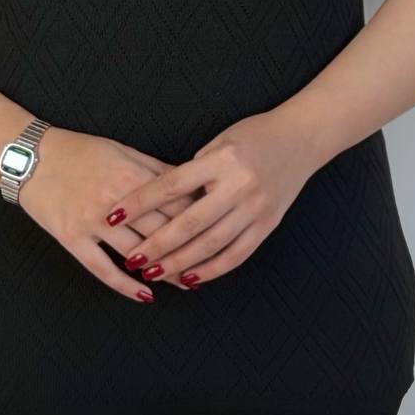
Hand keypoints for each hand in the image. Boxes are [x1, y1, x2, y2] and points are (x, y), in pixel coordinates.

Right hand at [16, 126, 201, 301]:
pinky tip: (145, 295)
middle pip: (161, 231)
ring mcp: (91, 222)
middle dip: (187, 250)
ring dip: (162, 270)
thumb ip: (156, 170)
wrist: (30, 156)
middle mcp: (115, 201)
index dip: (199, 220)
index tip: (216, 233)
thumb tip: (190, 185)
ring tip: (183, 282)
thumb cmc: (79, 151)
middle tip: (208, 264)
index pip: (175, 204)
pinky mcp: (71, 237)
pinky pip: (102, 268)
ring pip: (136, 253)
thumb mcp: (122, 151)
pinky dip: (126, 285)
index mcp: (132, 176)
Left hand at [98, 109, 316, 287]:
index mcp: (221, 160)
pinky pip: (237, 254)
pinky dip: (212, 269)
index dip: (140, 202)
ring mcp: (256, 208)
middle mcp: (239, 186)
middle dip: (157, 244)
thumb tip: (159, 202)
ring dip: (179, 263)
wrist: (302, 138)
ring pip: (211, 244)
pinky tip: (191, 279)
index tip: (113, 215)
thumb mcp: (219, 143)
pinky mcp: (268, 225)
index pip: (171, 185)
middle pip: (189, 222)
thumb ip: (192, 172)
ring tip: (153, 273)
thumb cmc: (253, 136)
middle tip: (131, 259)